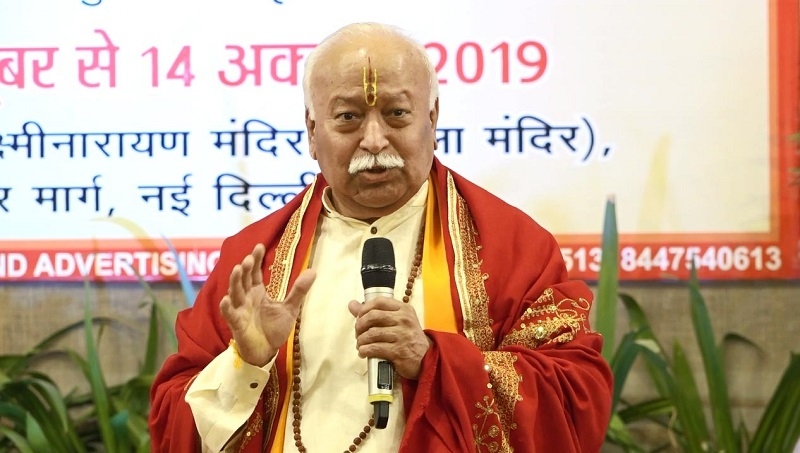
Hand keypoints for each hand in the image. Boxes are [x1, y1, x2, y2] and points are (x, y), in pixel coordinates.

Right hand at [220, 243, 315, 366]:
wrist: (267, 351)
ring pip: (235, 292)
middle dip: (245, 268)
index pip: (254, 272)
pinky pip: (229, 314)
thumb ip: (299, 290)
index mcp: (257, 291)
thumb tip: (313, 271)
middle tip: (249, 258)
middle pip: (243, 279)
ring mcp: (240, 310)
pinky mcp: (236, 324)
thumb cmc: (274, 328)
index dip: (256, 260)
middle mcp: (246, 297)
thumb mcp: (290, 308)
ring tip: (237, 269)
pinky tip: (226, 299)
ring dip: (235, 281)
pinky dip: (226, 307)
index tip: (259, 246)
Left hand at [347, 297, 430, 378]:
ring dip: (361, 340)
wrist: (427, 358)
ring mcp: (402, 335)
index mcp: (404, 309)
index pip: (379, 302)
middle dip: (360, 326)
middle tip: (358, 334)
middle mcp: (404, 320)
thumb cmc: (409, 338)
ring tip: (360, 345)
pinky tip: (364, 352)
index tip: (360, 317)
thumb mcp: (397, 321)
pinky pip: (375, 348)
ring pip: (372, 333)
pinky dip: (365, 350)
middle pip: (373, 316)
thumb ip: (374, 312)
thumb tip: (352, 304)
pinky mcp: (398, 351)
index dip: (364, 308)